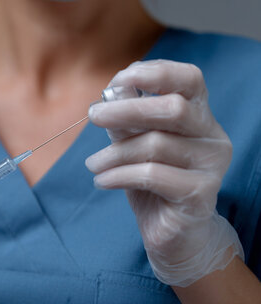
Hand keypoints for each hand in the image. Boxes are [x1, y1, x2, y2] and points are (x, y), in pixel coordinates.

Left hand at [86, 60, 242, 286]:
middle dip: (126, 109)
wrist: (172, 234)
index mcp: (199, 116)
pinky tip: (102, 181)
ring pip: (155, 145)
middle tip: (93, 116)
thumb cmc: (151, 182)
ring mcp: (211, 166)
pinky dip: (118, 175)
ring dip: (113, 153)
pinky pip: (152, 175)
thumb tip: (112, 90)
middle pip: (173, 108)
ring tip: (93, 164)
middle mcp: (212, 136)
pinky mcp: (200, 194)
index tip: (119, 80)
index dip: (156, 72)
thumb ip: (127, 117)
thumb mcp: (134, 143)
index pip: (190, 79)